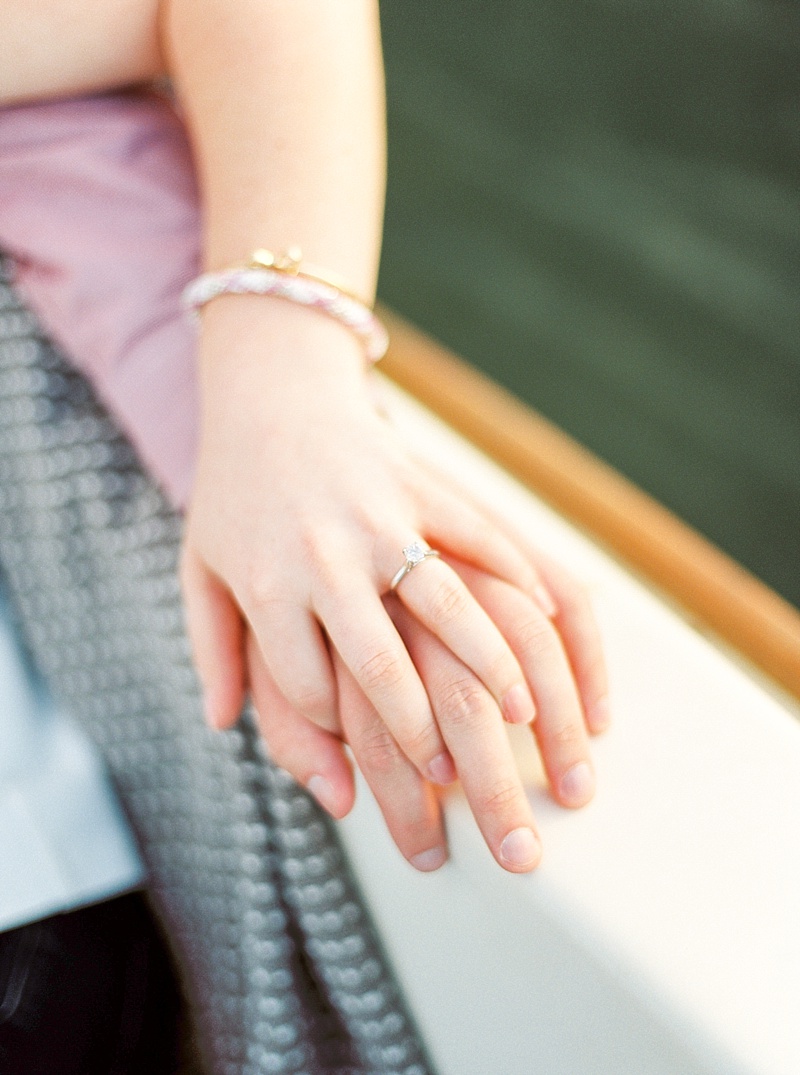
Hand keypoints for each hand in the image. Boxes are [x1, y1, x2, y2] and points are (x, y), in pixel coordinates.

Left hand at [180, 299, 608, 870]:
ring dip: (491, 666)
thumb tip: (223, 727)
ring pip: (448, 604)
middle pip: (380, 663)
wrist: (270, 393)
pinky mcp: (421, 482)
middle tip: (450, 774)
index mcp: (269, 585)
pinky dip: (519, 575)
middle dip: (419, 729)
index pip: (308, 685)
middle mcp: (325, 556)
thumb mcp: (201, 570)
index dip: (337, 731)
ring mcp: (380, 516)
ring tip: (522, 714)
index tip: (362, 752)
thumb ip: (211, 649)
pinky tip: (546, 613)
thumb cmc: (234, 495)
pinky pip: (484, 534)